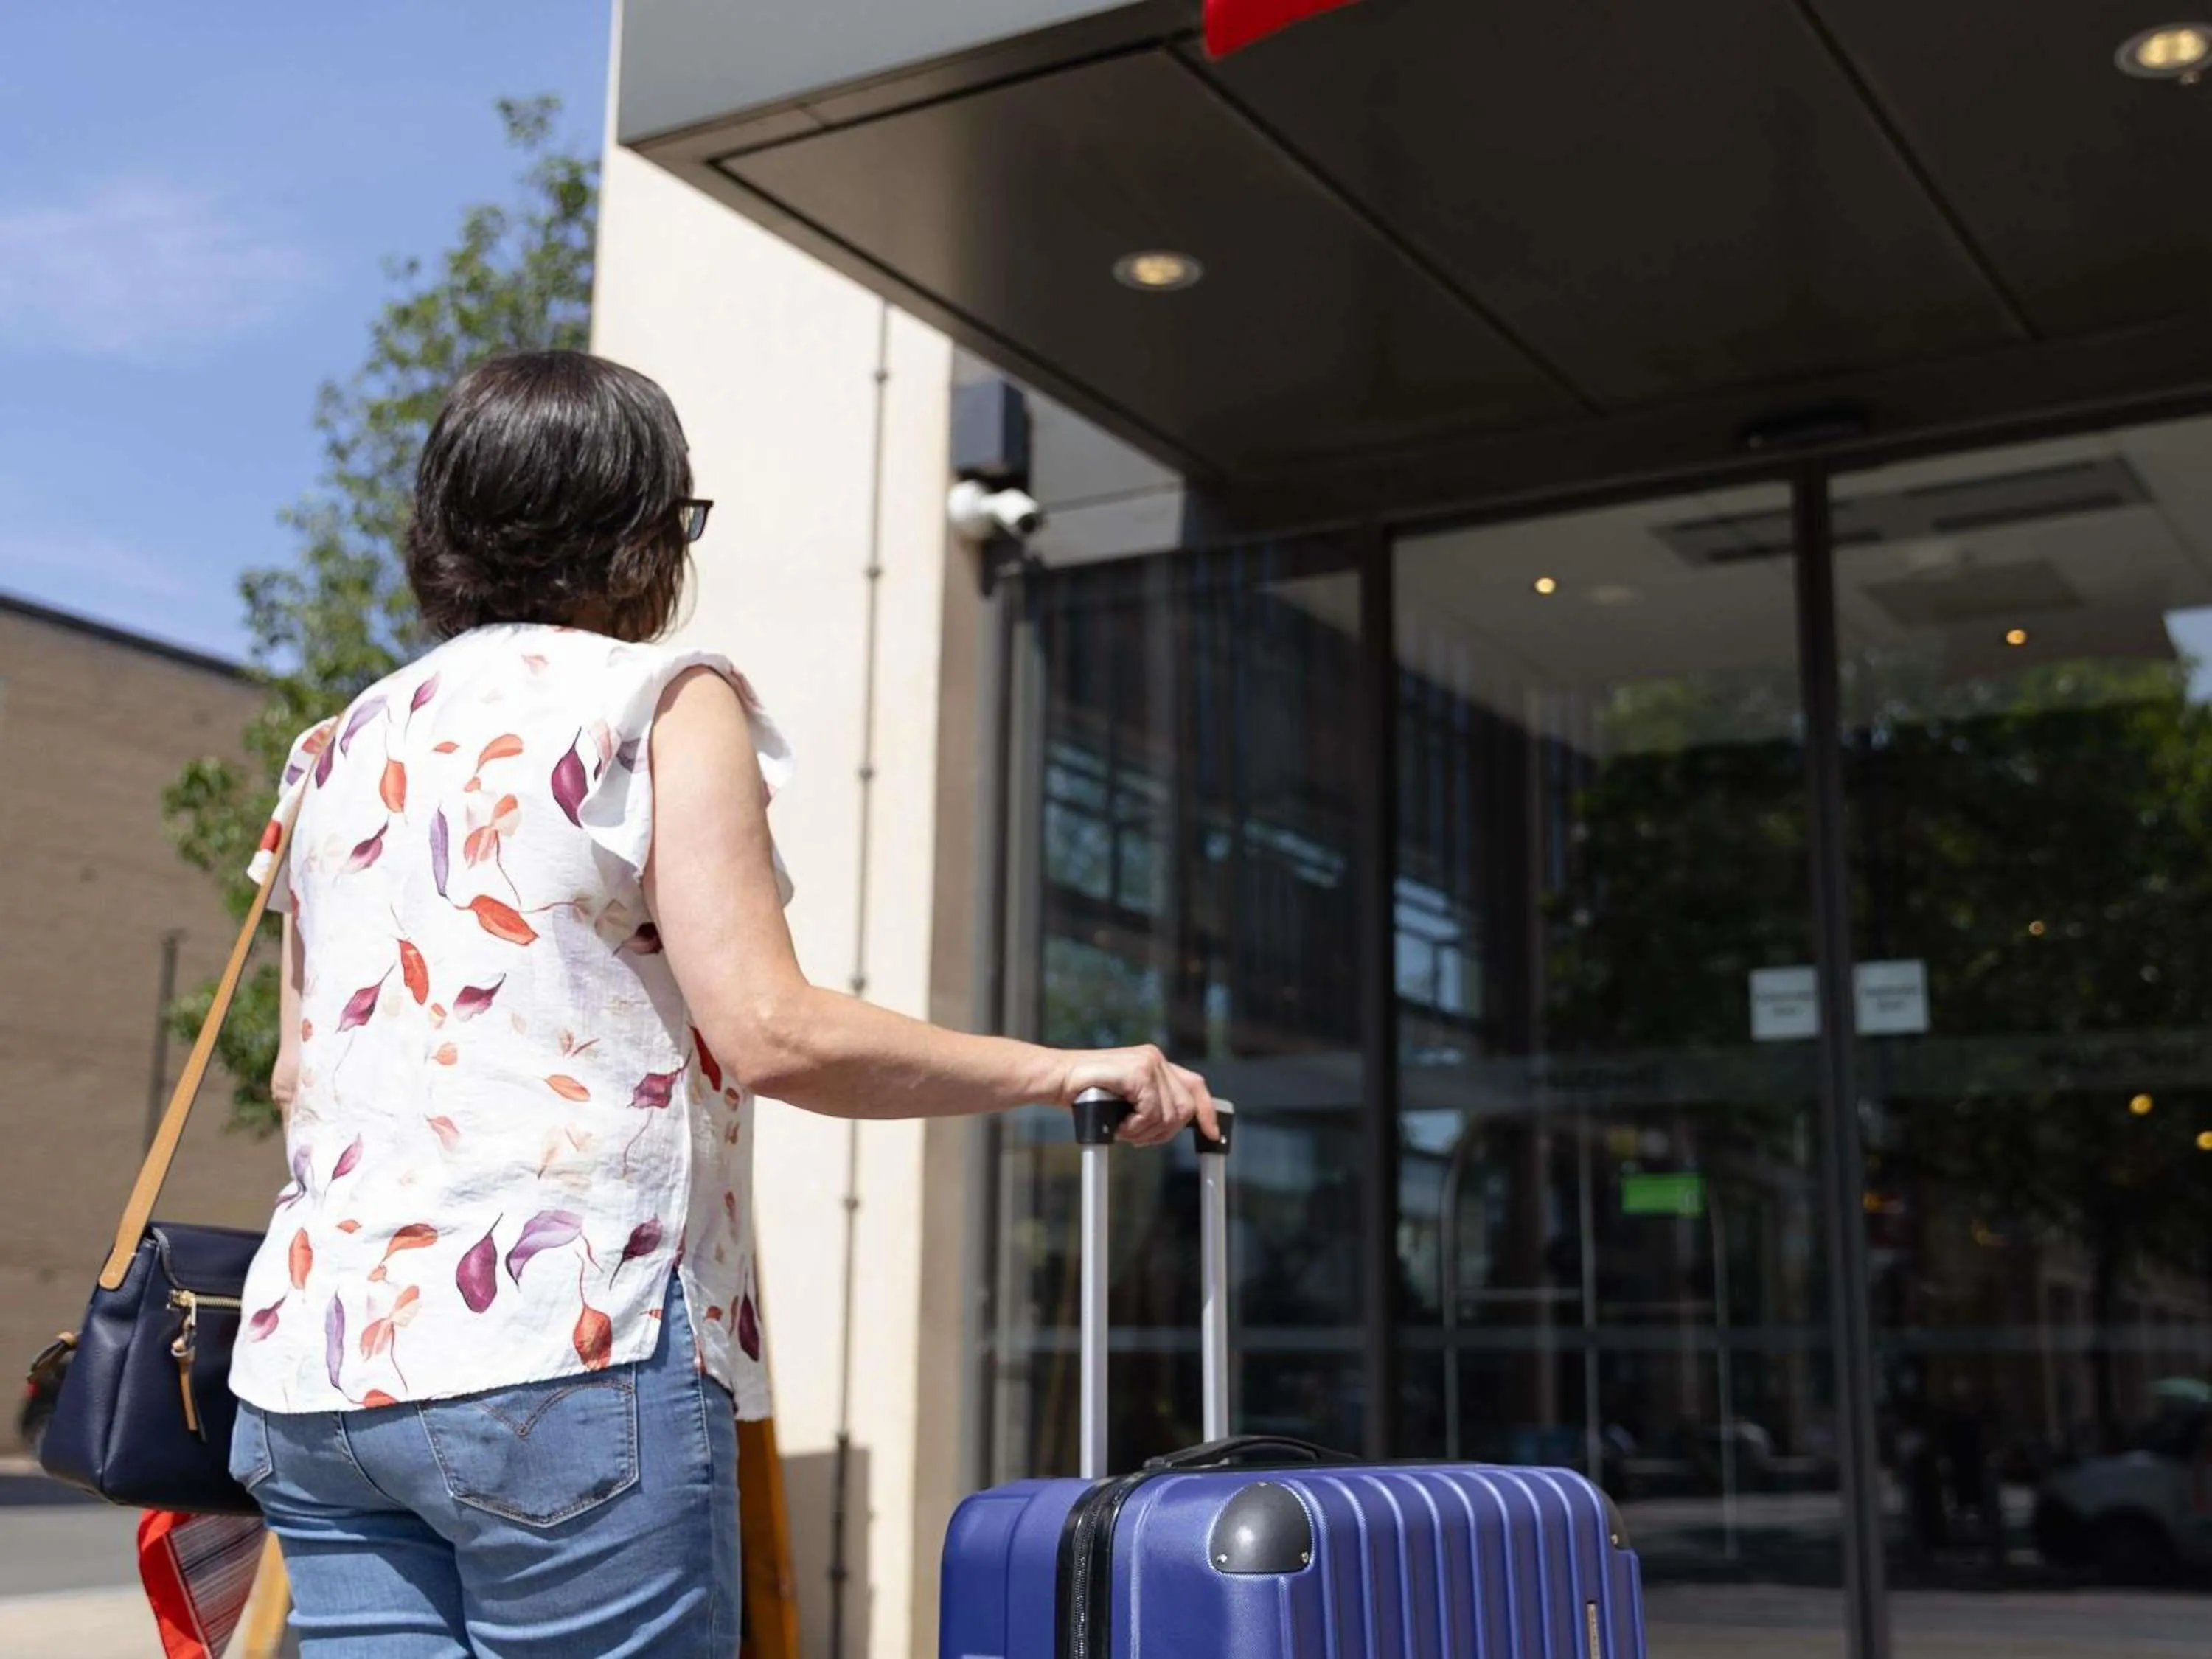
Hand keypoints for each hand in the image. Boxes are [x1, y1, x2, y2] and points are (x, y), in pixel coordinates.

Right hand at [1058, 1046, 1219, 1146]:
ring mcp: (1148, 1062)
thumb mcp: (1125, 1101)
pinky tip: (1120, 1126)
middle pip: (1185, 1108)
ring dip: (1146, 1132)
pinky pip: (1152, 1112)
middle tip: (1137, 1137)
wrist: (1057, 1079)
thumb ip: (1149, 1105)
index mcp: (1155, 1064)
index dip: (1206, 1112)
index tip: (1212, 1135)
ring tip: (1123, 1130)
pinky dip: (1136, 1127)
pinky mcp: (1138, 1071)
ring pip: (1170, 1114)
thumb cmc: (1086, 1093)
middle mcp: (1156, 1059)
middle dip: (1164, 1132)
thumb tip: (1173, 1125)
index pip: (1194, 1086)